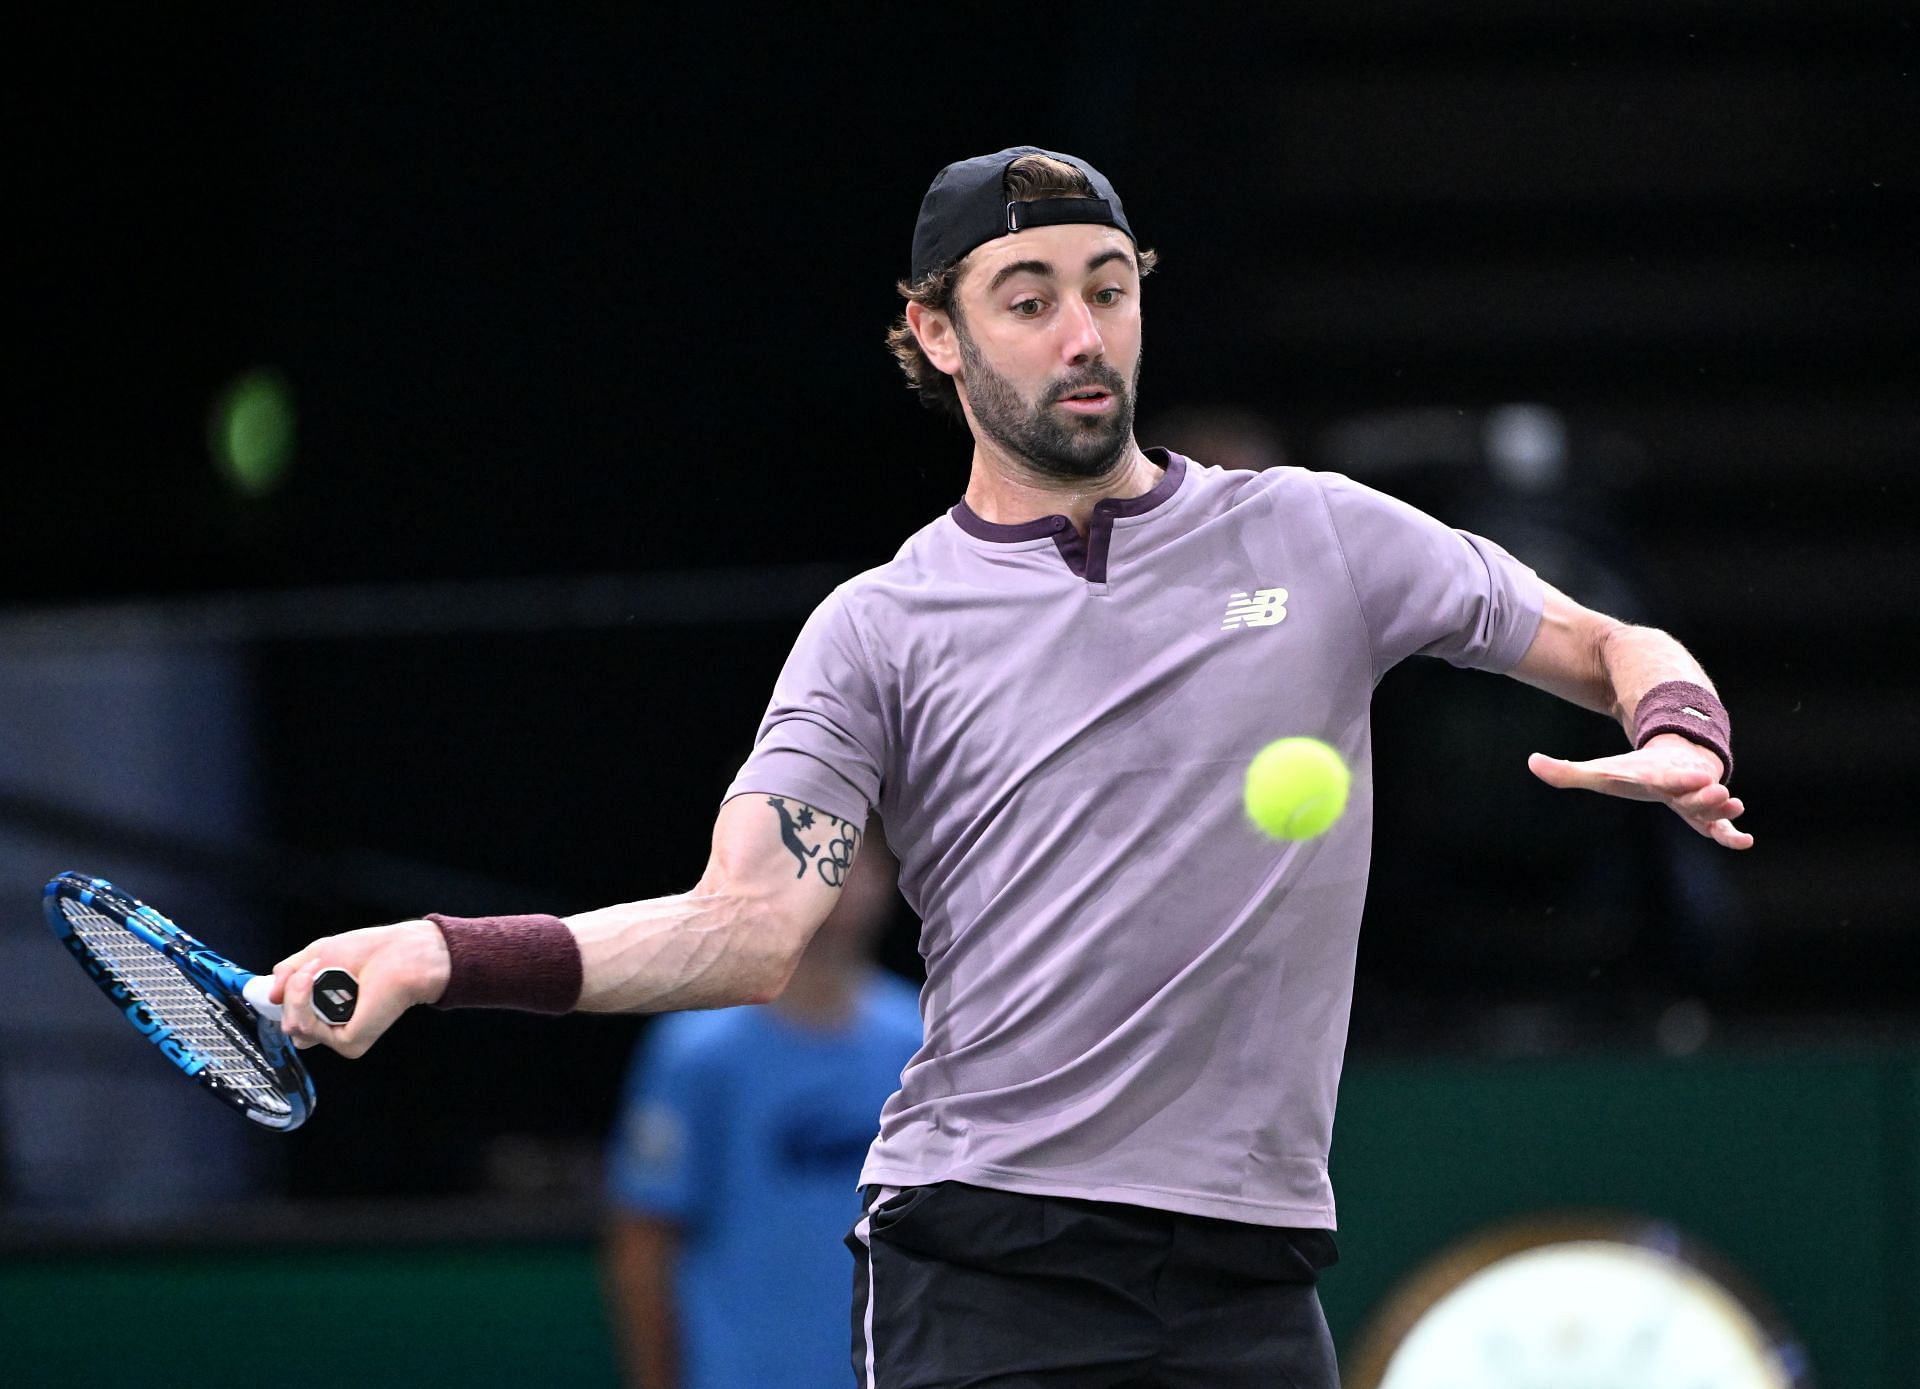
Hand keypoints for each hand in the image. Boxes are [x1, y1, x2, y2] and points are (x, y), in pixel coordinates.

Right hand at [271, 920, 451, 1057]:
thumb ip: (289, 972)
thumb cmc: (370, 951)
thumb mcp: (319, 953)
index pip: (292, 1018)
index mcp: (328, 1009)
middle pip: (290, 1025)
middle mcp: (334, 1026)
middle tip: (313, 968)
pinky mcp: (350, 1042)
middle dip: (292, 993)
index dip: (284, 1000)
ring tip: (319, 970)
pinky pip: (307, 1028)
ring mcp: (342, 1036)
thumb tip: (273, 994)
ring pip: (294, 1027)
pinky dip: (304, 1000)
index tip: (285, 981)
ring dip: (297, 993)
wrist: (400, 953)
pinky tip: (319, 980)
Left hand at [1527, 734, 1752, 849]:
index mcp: (1654, 775)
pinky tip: (1745, 842)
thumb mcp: (1601, 772)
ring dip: (1721, 807)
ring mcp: (1695, 799)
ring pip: (1711, 805)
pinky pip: (1720, 827)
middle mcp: (1679, 785)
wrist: (1674, 759)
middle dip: (1704, 791)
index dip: (1675, 777)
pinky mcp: (1705, 815)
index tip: (1690, 773)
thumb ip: (1567, 772)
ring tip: (1734, 804)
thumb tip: (1532, 762)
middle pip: (1692, 790)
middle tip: (1718, 789)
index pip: (1664, 776)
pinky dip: (1731, 834)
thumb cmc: (1635, 772)